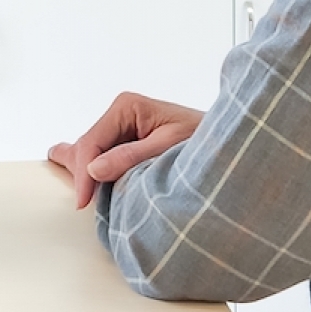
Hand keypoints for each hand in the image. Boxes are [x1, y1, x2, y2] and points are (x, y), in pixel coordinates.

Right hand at [48, 93, 203, 208]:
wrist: (227, 143)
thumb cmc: (204, 139)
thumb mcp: (167, 147)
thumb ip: (131, 157)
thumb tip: (94, 169)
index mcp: (126, 106)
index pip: (92, 140)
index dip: (84, 172)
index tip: (84, 201)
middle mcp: (120, 113)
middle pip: (88, 146)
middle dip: (84, 175)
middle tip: (84, 205)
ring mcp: (122, 127)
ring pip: (92, 152)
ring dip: (88, 174)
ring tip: (83, 196)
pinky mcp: (128, 141)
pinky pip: (104, 157)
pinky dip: (97, 173)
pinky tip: (88, 185)